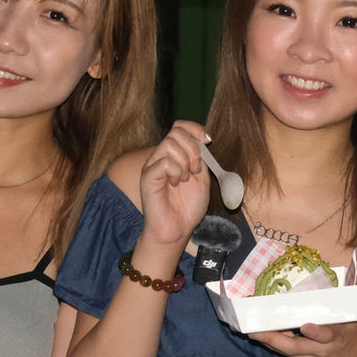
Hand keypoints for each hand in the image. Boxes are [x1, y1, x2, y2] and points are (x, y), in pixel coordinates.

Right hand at [138, 121, 211, 250]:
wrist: (178, 230)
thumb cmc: (188, 207)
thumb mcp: (202, 179)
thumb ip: (201, 159)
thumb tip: (203, 140)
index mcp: (174, 155)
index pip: (180, 127)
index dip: (194, 128)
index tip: (208, 141)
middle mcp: (161, 156)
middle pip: (176, 132)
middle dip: (193, 149)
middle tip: (195, 170)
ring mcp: (153, 165)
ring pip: (170, 144)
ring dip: (185, 162)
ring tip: (184, 179)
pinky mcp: (147, 177)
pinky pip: (164, 162)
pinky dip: (176, 172)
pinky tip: (175, 184)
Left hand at [250, 318, 356, 356]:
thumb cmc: (354, 336)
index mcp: (337, 338)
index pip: (326, 336)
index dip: (316, 332)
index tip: (305, 326)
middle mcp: (321, 351)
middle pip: (297, 347)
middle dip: (276, 340)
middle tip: (258, 331)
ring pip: (286, 350)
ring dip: (270, 340)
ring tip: (253, 330)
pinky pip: (284, 352)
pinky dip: (273, 343)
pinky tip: (261, 333)